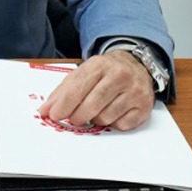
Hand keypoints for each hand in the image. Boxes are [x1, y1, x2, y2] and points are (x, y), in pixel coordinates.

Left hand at [36, 51, 154, 130]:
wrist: (137, 66)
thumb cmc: (106, 72)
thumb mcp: (84, 73)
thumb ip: (64, 91)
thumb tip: (47, 110)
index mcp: (101, 64)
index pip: (78, 88)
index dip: (64, 104)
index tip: (54, 115)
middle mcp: (120, 75)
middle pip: (91, 105)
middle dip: (78, 116)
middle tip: (74, 118)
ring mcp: (135, 91)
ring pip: (105, 118)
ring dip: (96, 119)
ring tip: (98, 109)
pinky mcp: (144, 106)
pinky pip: (121, 126)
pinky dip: (113, 123)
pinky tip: (114, 112)